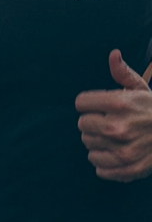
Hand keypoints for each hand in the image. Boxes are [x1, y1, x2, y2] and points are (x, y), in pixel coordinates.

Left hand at [76, 50, 151, 181]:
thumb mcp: (140, 88)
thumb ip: (122, 72)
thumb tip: (113, 54)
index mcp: (118, 104)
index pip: (81, 103)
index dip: (88, 104)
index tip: (97, 106)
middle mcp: (118, 127)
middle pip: (82, 125)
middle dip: (91, 121)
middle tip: (104, 121)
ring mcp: (122, 150)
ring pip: (89, 144)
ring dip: (96, 141)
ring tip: (110, 136)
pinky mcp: (128, 167)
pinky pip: (99, 166)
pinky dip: (102, 161)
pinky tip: (111, 153)